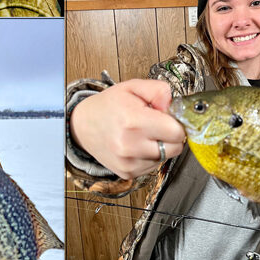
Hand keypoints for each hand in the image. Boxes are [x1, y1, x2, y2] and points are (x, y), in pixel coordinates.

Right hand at [69, 79, 186, 180]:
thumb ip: (158, 90)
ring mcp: (128, 163)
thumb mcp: (133, 87)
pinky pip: (153, 166)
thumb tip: (173, 105)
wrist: (82, 126)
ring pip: (165, 158)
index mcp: (133, 121)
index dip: (177, 123)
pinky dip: (151, 156)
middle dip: (172, 136)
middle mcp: (130, 146)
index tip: (169, 117)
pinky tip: (138, 145)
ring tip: (144, 134)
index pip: (177, 132)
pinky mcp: (127, 173)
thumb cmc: (108, 106)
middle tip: (157, 125)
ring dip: (161, 146)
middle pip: (175, 148)